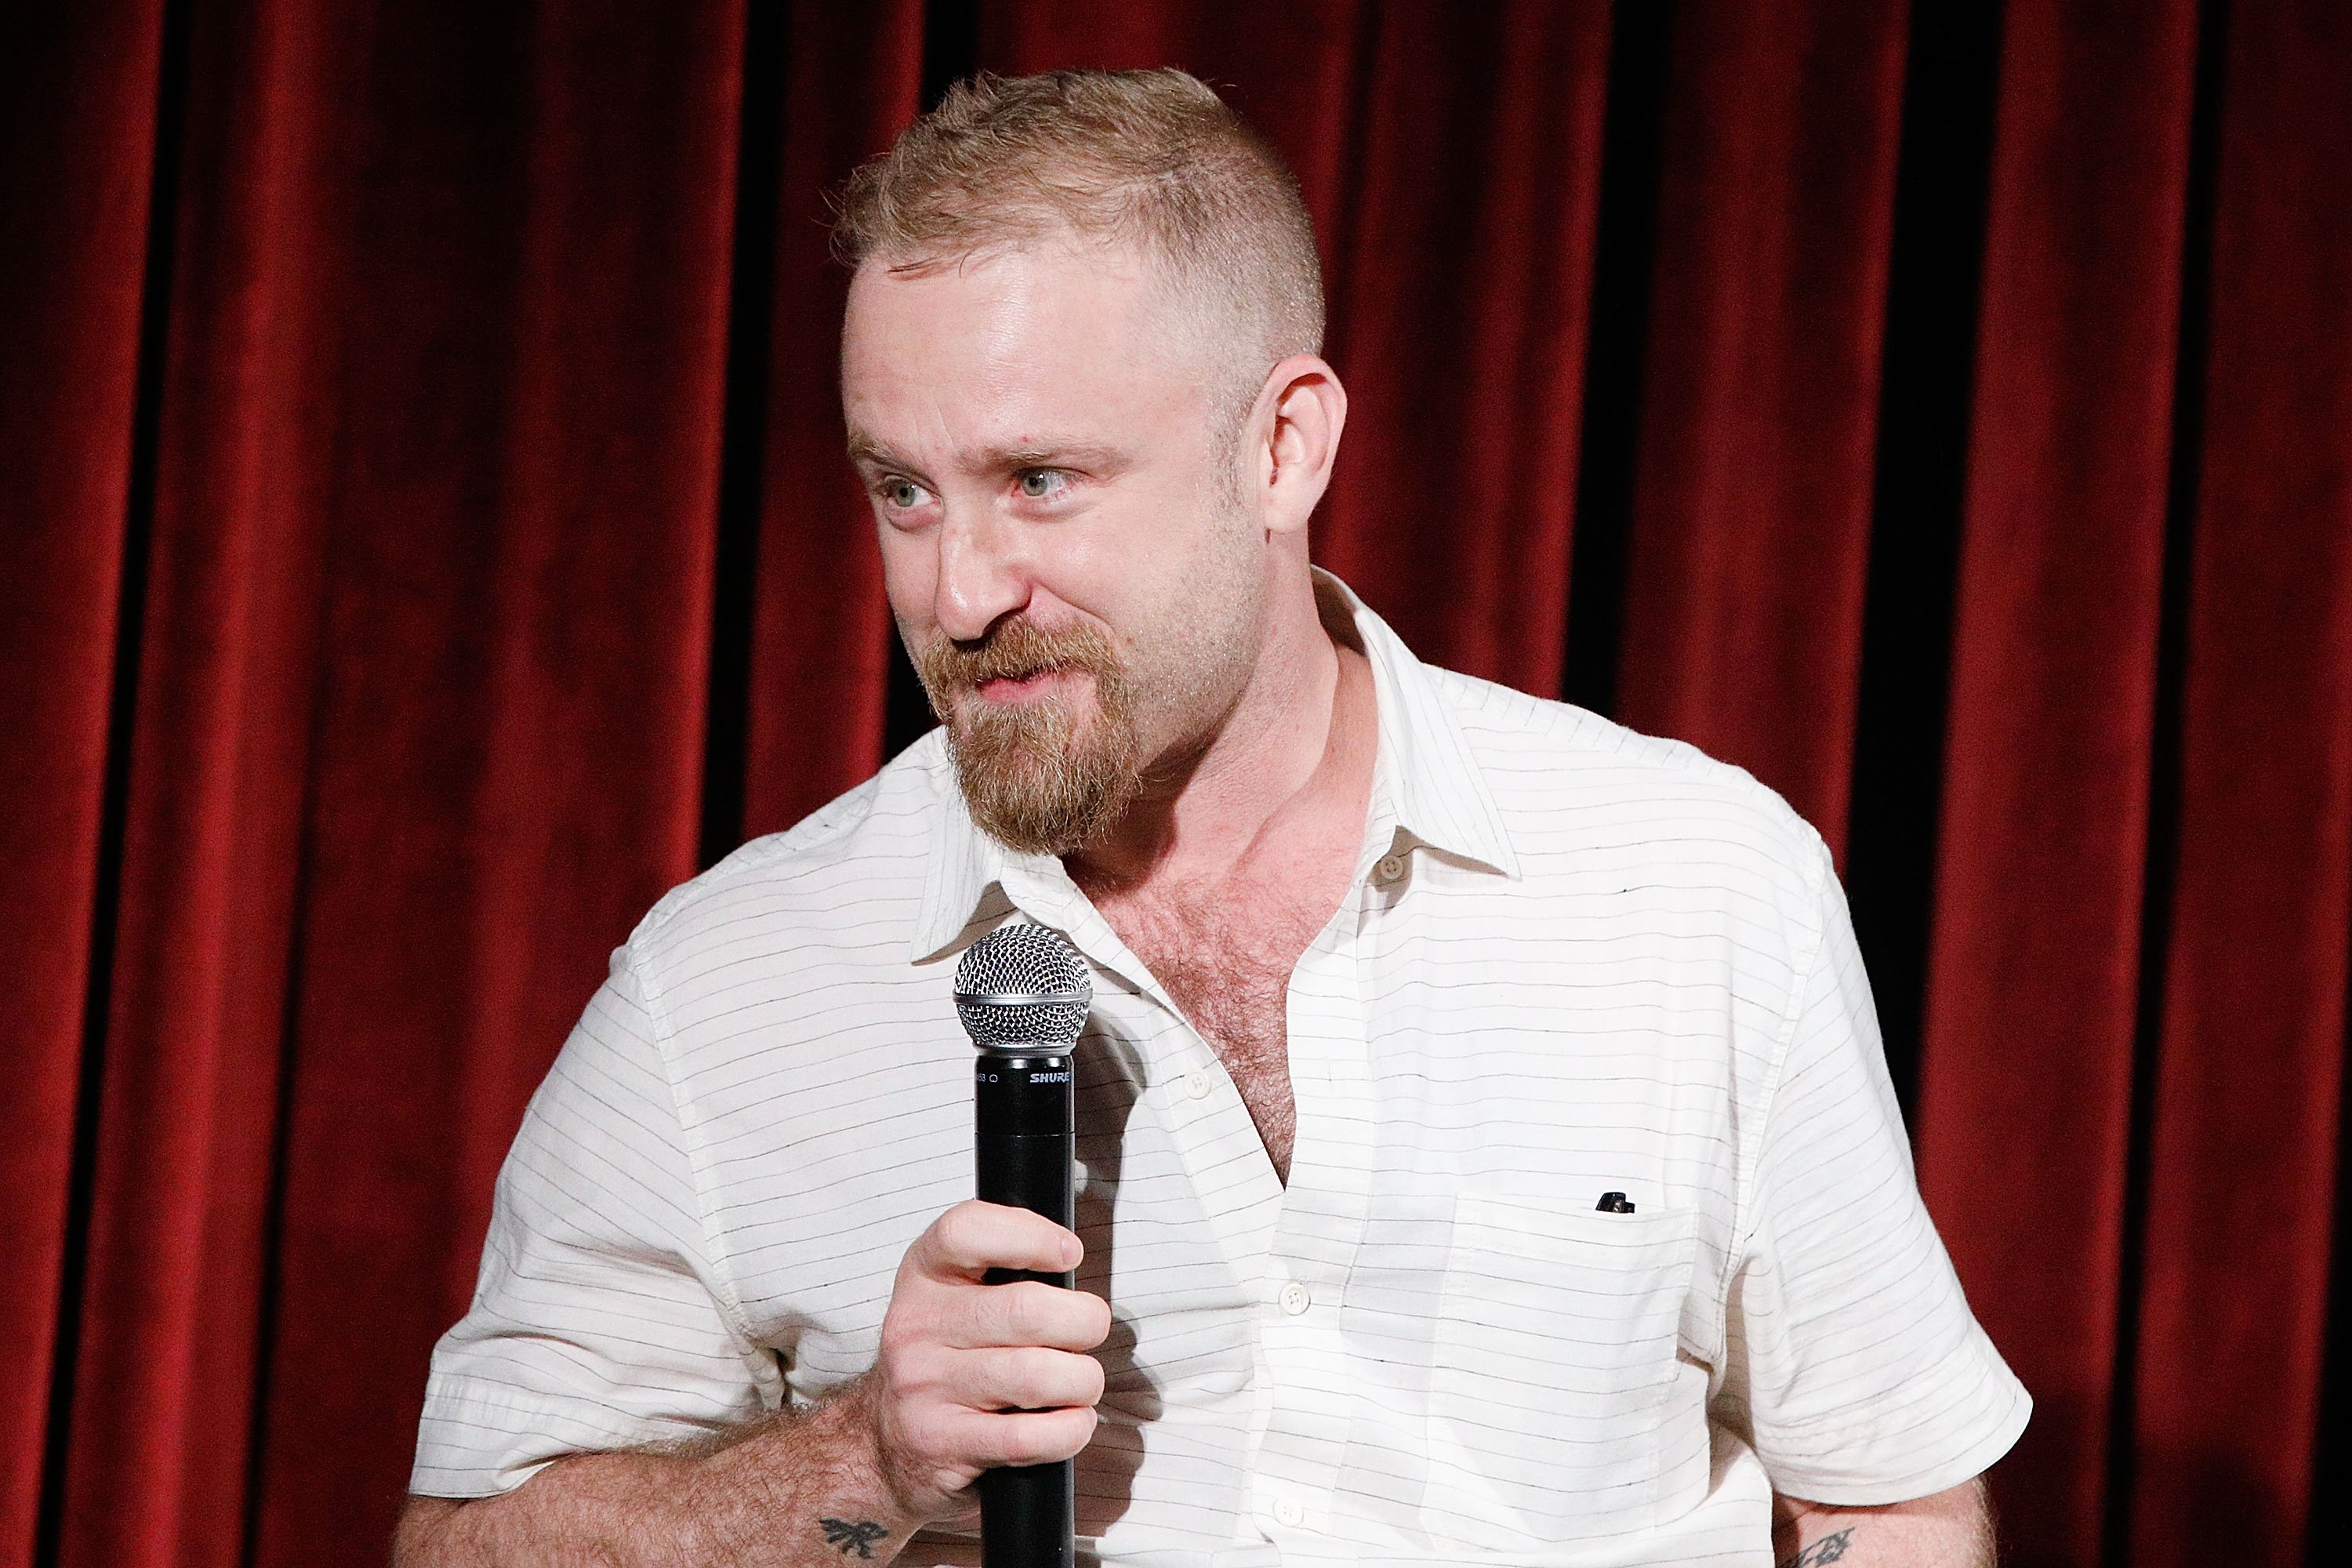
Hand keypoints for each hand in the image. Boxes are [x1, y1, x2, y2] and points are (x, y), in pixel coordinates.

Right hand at [854, 1200, 1110, 1523]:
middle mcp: (917, 1325)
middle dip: (1084, 1322)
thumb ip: (1004, 1266)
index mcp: (924, 1273)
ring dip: (1082, 1381)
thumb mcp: (952, 1293)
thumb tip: (1070, 1258)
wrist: (884, 1438)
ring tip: (1081, 1383)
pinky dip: (1071, 1430)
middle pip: (1026, 1309)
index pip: (966, 1231)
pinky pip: (1029, 1437)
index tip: (1068, 1254)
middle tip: (1090, 1331)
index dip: (1030, 1235)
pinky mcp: (942, 1443)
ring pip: (1036, 1376)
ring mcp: (925, 1387)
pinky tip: (1071, 1422)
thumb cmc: (944, 1355)